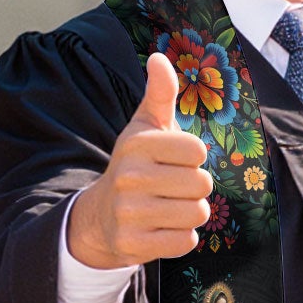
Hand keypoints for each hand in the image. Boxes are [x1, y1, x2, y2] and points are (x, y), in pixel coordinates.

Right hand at [64, 52, 213, 268]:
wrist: (101, 216)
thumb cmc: (135, 165)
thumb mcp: (145, 127)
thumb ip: (160, 93)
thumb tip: (159, 58)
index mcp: (137, 144)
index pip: (198, 150)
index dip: (193, 157)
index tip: (173, 160)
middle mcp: (130, 177)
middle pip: (202, 183)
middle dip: (195, 187)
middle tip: (172, 187)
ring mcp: (130, 213)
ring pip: (197, 213)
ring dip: (191, 212)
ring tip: (168, 206)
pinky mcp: (134, 244)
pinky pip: (186, 241)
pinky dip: (181, 237)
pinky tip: (162, 228)